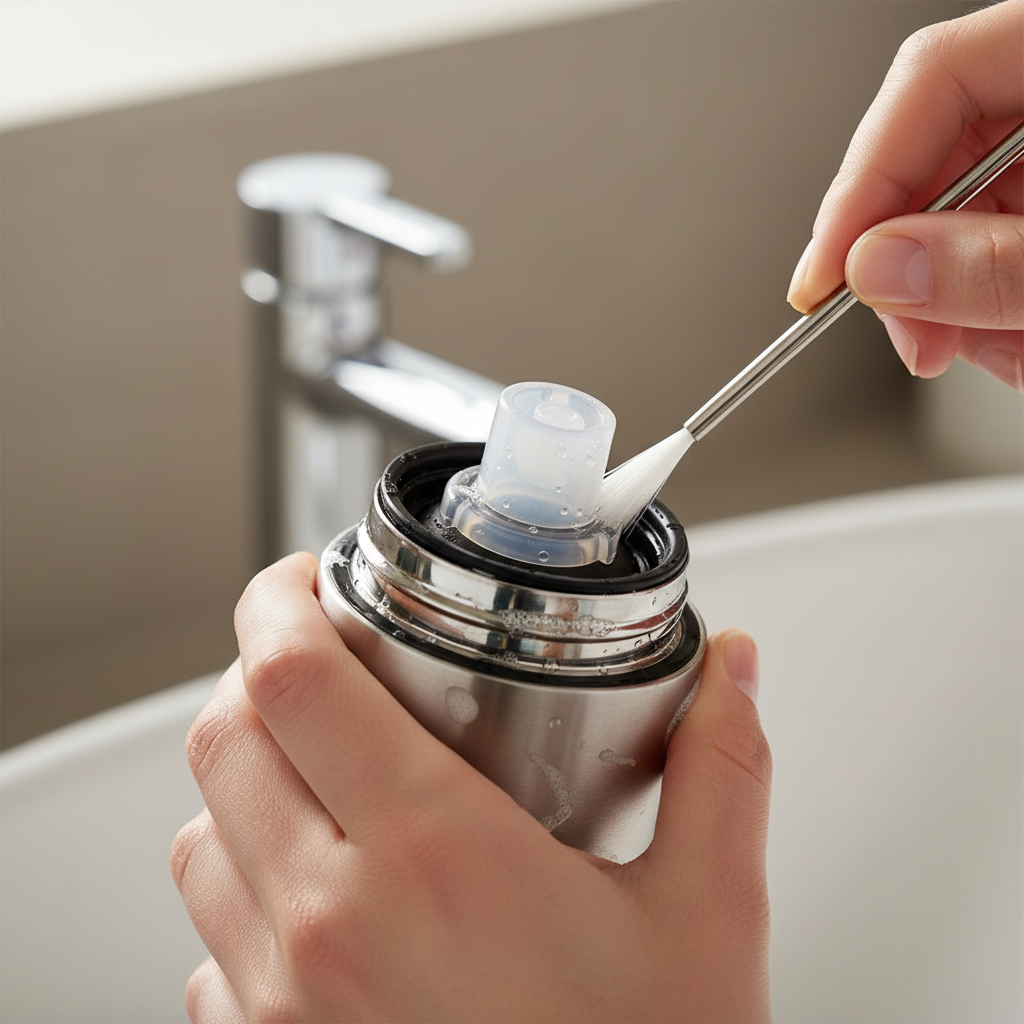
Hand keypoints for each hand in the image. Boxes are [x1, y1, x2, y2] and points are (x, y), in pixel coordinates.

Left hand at [171, 553, 771, 1022]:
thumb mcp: (709, 918)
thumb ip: (721, 768)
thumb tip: (731, 669)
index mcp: (434, 859)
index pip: (292, 681)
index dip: (278, 604)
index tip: (304, 583)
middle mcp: (329, 926)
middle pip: (226, 738)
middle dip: (262, 675)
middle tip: (327, 665)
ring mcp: (280, 1004)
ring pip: (201, 834)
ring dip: (250, 780)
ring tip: (324, 774)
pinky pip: (207, 941)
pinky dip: (244, 886)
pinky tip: (324, 897)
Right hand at [787, 0, 1022, 390]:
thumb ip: (996, 262)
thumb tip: (879, 269)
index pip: (931, 79)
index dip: (862, 181)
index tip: (825, 276)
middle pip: (934, 157)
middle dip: (911, 267)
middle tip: (912, 338)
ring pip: (961, 218)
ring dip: (955, 305)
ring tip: (995, 353)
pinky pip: (995, 245)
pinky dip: (991, 309)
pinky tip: (1013, 341)